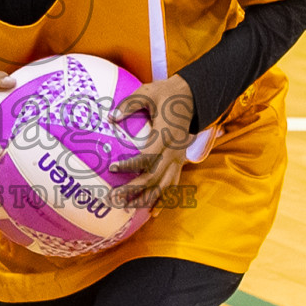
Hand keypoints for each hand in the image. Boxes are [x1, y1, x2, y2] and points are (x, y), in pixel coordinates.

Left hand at [109, 75, 195, 213]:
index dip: (129, 165)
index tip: (111, 168)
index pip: (147, 157)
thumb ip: (130, 104)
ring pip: (163, 187)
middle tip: (112, 197)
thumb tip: (111, 117)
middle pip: (153, 178)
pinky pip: (173, 185)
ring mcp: (178, 159)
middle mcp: (174, 152)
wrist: (194, 96)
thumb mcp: (148, 92)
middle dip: (132, 190)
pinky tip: (152, 214)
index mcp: (166, 135)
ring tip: (125, 209)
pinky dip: (163, 201)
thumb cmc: (168, 93)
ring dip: (145, 200)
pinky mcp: (180, 162)